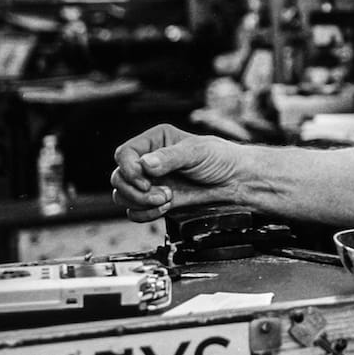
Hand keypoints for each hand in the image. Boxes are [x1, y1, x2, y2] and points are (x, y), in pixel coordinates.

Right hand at [111, 123, 244, 221]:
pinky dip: (146, 213)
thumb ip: (170, 157)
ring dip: (141, 202)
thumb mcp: (196, 152)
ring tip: (167, 199)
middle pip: (118, 178)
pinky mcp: (155, 200)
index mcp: (154, 140)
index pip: (123, 154)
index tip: (145, 180)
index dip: (129, 170)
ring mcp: (150, 182)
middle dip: (136, 191)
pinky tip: (166, 207)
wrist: (235, 182)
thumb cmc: (220, 159)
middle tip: (163, 194)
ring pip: (122, 196)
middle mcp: (148, 161)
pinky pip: (134, 212)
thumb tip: (145, 164)